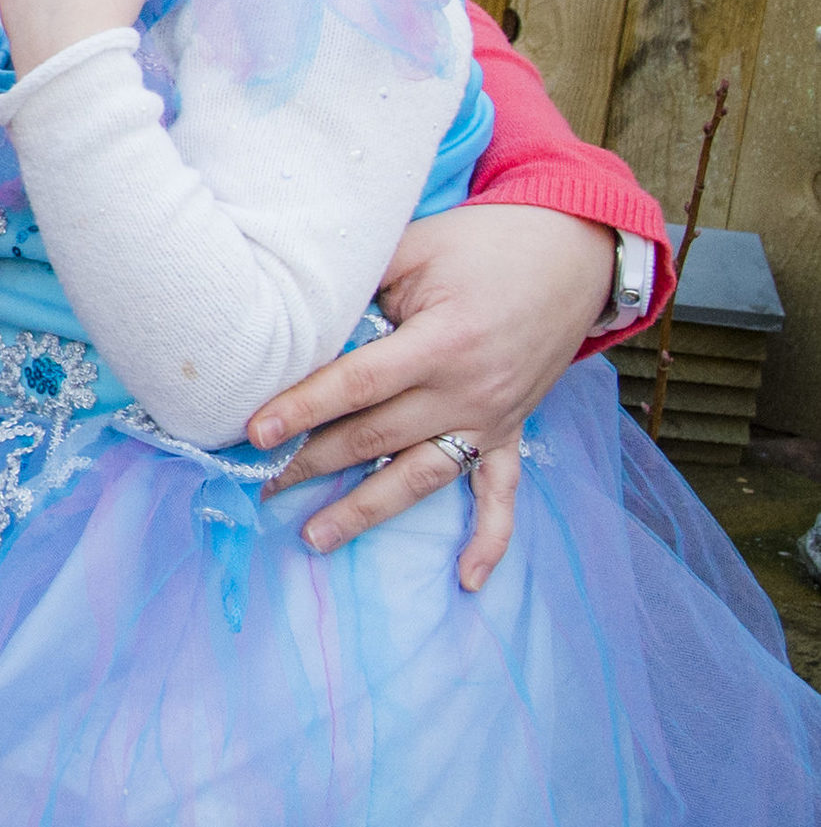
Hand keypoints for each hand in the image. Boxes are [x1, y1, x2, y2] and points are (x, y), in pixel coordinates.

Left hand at [245, 202, 613, 585]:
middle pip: (376, 437)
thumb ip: (359, 284)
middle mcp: (468, 391)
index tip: (255, 433)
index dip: (302, 408)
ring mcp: (493, 419)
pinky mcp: (512, 432)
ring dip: (365, 510)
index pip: (357, 385)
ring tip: (313, 537)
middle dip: (311, 463)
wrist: (571, 255)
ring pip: (420, 477)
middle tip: (256, 486)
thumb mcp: (414, 248)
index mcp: (441, 342)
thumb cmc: (481, 245)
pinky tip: (468, 581)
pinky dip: (489, 540)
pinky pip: (503, 495)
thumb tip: (294, 318)